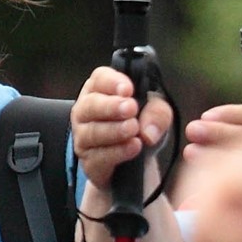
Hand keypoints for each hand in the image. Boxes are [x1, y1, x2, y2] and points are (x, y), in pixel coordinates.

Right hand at [71, 66, 170, 190]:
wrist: (134, 162)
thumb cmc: (139, 124)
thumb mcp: (154, 112)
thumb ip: (157, 113)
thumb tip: (148, 131)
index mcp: (100, 91)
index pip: (99, 79)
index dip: (112, 82)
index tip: (128, 89)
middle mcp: (86, 112)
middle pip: (90, 105)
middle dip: (110, 106)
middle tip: (130, 108)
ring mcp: (84, 138)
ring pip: (92, 132)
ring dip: (114, 130)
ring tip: (134, 128)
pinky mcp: (89, 162)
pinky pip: (99, 156)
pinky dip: (117, 152)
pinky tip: (133, 147)